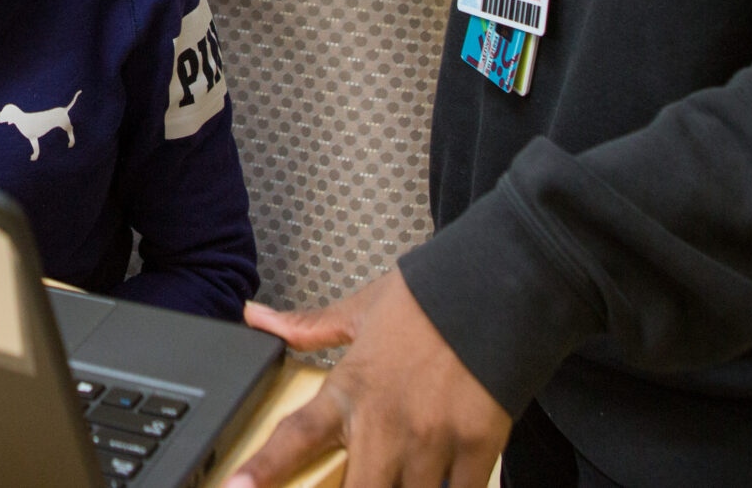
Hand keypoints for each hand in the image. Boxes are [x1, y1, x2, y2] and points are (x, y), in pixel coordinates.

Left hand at [224, 270, 508, 487]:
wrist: (496, 284)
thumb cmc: (427, 298)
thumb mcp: (359, 310)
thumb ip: (306, 327)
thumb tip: (255, 316)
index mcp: (351, 388)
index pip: (295, 436)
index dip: (263, 469)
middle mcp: (386, 422)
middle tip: (358, 479)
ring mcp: (432, 439)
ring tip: (403, 476)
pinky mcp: (477, 447)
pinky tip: (444, 482)